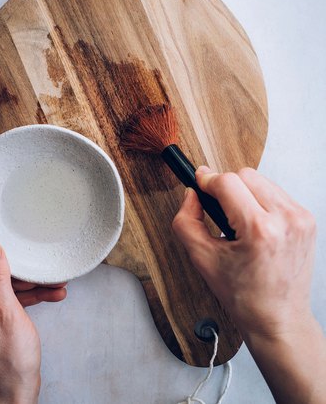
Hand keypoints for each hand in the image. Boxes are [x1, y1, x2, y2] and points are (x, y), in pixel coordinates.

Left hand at [0, 220, 66, 403]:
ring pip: (1, 280)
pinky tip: (53, 291)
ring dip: (27, 278)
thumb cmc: (6, 363)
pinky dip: (30, 294)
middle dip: (12, 258)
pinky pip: (10, 296)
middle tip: (27, 243)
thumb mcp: (6, 313)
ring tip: (52, 276)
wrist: (14, 396)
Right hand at [172, 166, 324, 403]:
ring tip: (238, 219)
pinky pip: (276, 193)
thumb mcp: (202, 260)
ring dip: (244, 191)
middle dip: (226, 186)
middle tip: (218, 209)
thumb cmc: (244, 296)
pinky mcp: (308, 219)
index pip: (227, 182)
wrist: (278, 319)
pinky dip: (260, 200)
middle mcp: (285, 219)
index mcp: (260, 230)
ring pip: (261, 180)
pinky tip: (254, 222)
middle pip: (245, 175)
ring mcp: (300, 218)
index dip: (207, 180)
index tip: (199, 184)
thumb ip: (186, 221)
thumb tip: (191, 194)